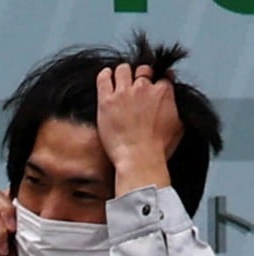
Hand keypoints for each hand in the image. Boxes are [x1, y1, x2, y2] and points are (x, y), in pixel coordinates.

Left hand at [96, 63, 182, 193]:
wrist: (139, 157)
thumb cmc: (158, 148)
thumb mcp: (179, 126)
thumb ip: (177, 108)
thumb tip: (176, 102)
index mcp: (163, 92)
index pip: (162, 76)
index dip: (157, 80)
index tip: (153, 83)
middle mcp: (144, 88)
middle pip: (142, 70)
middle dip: (140, 75)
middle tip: (135, 83)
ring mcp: (124, 93)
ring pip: (122, 70)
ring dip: (122, 73)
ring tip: (118, 79)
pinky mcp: (107, 101)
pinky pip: (103, 78)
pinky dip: (104, 75)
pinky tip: (105, 76)